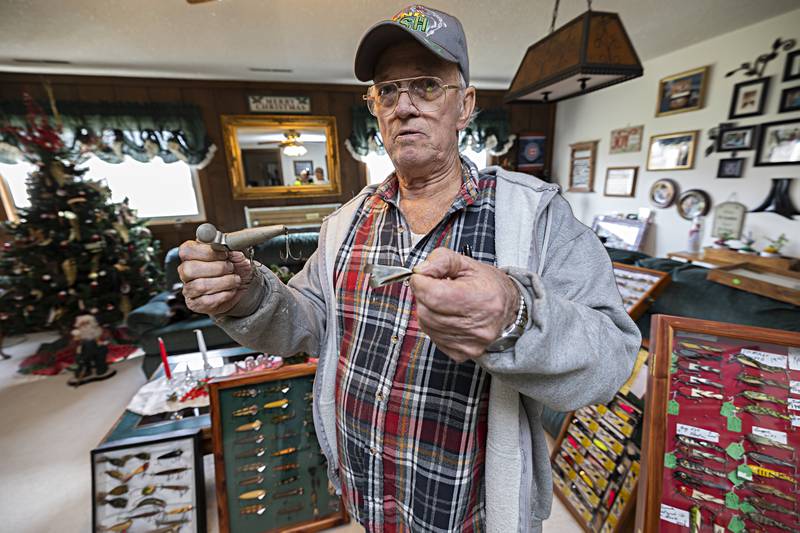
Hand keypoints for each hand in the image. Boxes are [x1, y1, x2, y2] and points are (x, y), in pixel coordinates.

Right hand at [177, 240, 253, 314]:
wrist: (241, 287)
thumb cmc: (234, 268)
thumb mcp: (237, 255)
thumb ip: (233, 251)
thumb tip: (233, 252)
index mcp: (190, 255)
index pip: (187, 251)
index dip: (208, 252)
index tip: (225, 254)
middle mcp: (186, 272)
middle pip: (189, 269)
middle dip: (217, 268)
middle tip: (230, 268)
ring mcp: (189, 289)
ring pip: (199, 286)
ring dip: (224, 282)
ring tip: (235, 280)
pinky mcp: (196, 304)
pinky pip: (206, 301)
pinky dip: (224, 295)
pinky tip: (231, 290)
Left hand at [410, 247, 519, 361]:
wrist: (509, 310)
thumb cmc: (489, 286)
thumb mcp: (467, 263)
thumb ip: (441, 260)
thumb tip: (419, 271)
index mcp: (480, 300)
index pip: (433, 295)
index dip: (421, 282)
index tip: (423, 276)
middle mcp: (477, 326)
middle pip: (426, 311)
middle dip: (424, 295)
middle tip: (436, 287)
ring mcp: (469, 343)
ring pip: (426, 324)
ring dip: (428, 309)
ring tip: (444, 301)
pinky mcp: (461, 353)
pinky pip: (432, 336)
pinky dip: (434, 324)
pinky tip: (447, 315)